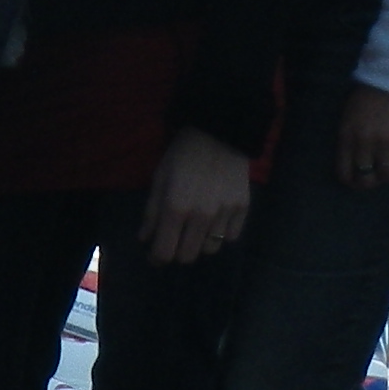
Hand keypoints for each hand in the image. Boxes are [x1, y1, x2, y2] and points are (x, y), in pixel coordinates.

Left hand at [137, 127, 254, 267]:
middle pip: (188, 256)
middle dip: (178, 252)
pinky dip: (222, 234)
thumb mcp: (160, 178)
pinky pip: (231, 236)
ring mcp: (225, 213)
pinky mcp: (243, 207)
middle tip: (176, 240)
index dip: (157, 258)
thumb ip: (152, 212)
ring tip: (197, 229)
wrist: (219, 131)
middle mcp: (201, 216)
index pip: (165, 251)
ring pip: (211, 249)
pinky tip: (216, 221)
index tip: (155, 256)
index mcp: (176, 208)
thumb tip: (146, 240)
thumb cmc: (182, 154)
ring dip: (200, 244)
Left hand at [336, 87, 388, 189]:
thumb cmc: (370, 93)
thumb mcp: (350, 114)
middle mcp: (364, 142)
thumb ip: (350, 137)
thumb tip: (356, 161)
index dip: (352, 182)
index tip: (359, 181)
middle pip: (367, 178)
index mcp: (347, 135)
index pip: (344, 172)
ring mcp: (387, 142)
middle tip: (379, 175)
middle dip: (373, 181)